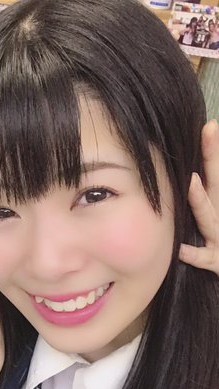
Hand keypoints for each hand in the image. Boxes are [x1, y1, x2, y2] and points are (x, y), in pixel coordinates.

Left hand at [179, 119, 218, 273]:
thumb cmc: (214, 248)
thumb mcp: (209, 224)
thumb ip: (201, 203)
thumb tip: (186, 180)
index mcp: (217, 205)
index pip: (215, 174)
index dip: (212, 150)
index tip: (209, 125)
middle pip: (217, 183)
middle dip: (213, 158)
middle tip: (209, 130)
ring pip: (210, 217)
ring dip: (200, 200)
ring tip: (190, 182)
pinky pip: (205, 258)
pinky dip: (194, 255)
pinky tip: (179, 250)